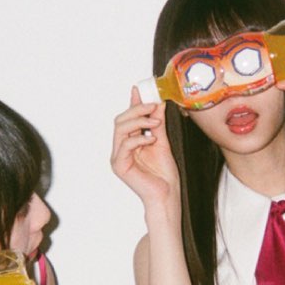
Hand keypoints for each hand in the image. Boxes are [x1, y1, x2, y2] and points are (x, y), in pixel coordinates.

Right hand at [111, 87, 179, 207]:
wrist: (167, 195)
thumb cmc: (164, 174)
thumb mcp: (162, 142)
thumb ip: (157, 124)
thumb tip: (158, 103)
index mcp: (129, 142)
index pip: (127, 118)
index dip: (133, 103)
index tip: (139, 89)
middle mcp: (120, 148)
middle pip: (121, 120)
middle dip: (137, 109)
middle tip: (153, 105)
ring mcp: (118, 157)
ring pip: (120, 129)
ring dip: (139, 121)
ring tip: (155, 123)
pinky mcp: (119, 165)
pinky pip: (125, 144)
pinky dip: (139, 138)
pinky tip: (152, 139)